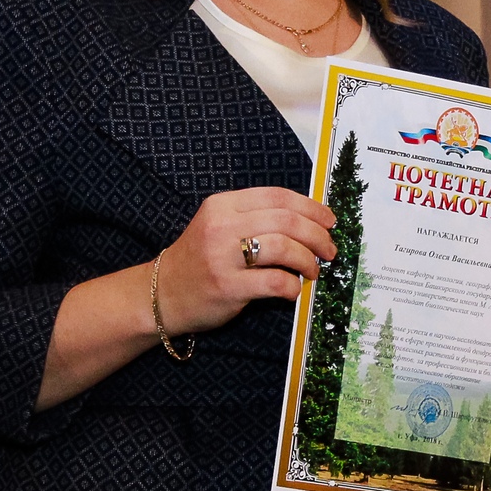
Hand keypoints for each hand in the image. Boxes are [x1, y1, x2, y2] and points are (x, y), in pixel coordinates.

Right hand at [154, 187, 335, 334]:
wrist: (162, 294)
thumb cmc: (200, 260)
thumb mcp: (220, 226)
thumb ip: (256, 218)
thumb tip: (309, 220)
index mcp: (223, 205)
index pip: (278, 196)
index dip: (311, 207)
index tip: (329, 220)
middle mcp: (222, 226)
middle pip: (286, 221)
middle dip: (317, 236)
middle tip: (329, 249)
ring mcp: (223, 257)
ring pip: (284, 248)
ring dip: (308, 260)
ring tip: (313, 270)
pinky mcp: (227, 286)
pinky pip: (275, 282)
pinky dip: (292, 286)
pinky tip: (293, 289)